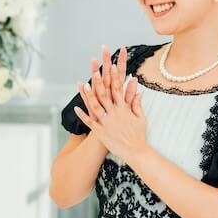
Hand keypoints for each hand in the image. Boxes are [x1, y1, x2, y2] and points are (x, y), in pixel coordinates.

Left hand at [75, 45, 148, 163]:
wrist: (136, 152)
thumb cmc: (139, 135)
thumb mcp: (141, 118)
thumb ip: (137, 103)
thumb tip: (138, 91)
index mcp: (124, 108)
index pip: (118, 89)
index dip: (114, 77)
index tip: (111, 65)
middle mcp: (115, 113)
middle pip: (105, 94)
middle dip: (99, 81)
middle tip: (94, 70)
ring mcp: (107, 123)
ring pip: (96, 106)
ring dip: (89, 95)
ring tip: (83, 84)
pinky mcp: (101, 132)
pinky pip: (90, 122)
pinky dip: (83, 115)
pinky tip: (75, 108)